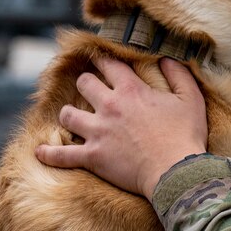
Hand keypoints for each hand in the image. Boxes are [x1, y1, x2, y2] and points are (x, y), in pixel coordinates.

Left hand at [35, 56, 207, 197]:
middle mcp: (109, 106)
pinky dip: (50, 154)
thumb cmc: (185, 136)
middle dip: (86, 84)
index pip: (109, 64)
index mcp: (131, 90)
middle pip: (84, 84)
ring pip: (68, 115)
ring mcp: (97, 132)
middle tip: (90, 90)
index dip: (103, 59)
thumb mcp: (191, 99)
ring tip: (72, 119)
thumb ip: (179, 75)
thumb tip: (167, 59)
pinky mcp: (92, 156)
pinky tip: (40, 152)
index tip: (100, 60)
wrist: (175, 172)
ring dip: (69, 115)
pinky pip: (63, 155)